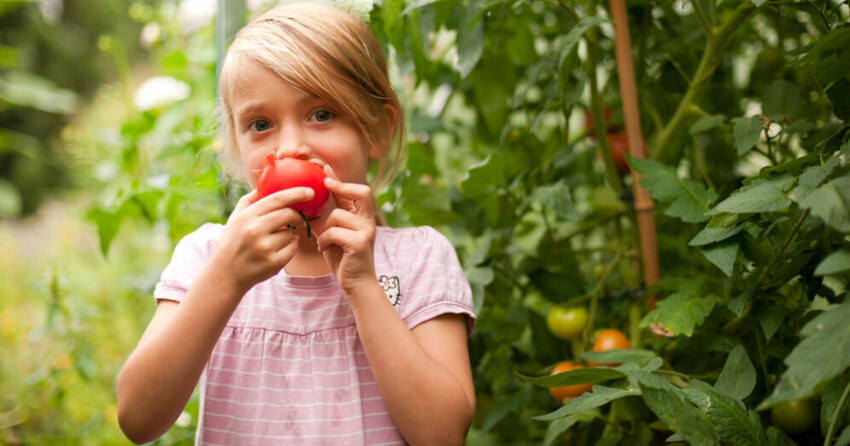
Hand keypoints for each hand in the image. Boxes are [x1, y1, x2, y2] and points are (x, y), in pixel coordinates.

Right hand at [211, 187, 314, 294]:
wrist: (224, 276)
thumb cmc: (231, 243)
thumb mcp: (234, 219)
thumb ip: (249, 201)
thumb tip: (265, 184)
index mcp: (246, 216)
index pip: (277, 199)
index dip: (296, 193)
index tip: (310, 192)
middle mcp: (255, 230)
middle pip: (289, 214)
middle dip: (297, 216)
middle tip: (299, 218)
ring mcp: (265, 248)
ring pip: (291, 233)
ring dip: (289, 234)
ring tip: (275, 240)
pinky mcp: (273, 263)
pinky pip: (293, 248)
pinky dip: (290, 247)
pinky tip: (278, 250)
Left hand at [316, 165, 376, 294]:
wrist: (356, 284)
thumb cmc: (344, 259)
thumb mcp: (337, 234)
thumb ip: (333, 217)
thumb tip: (316, 198)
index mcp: (363, 218)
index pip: (356, 191)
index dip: (340, 179)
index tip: (324, 169)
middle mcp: (368, 221)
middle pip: (362, 192)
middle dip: (342, 186)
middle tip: (326, 184)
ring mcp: (366, 231)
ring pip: (337, 215)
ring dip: (325, 229)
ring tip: (324, 242)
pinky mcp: (360, 243)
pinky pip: (334, 231)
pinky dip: (324, 240)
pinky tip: (324, 250)